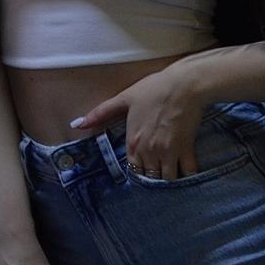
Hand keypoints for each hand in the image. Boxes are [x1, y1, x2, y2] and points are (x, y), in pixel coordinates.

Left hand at [72, 66, 205, 179]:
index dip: (138, 170)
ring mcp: (168, 153)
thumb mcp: (124, 98)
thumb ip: (100, 113)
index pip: (132, 169)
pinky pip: (187, 172)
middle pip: (149, 177)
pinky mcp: (186, 149)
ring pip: (167, 179)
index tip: (144, 168)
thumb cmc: (154, 89)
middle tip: (158, 175)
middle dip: (153, 178)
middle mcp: (148, 152)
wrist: (183, 84)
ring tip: (172, 176)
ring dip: (168, 180)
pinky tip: (187, 174)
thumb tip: (76, 124)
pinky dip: (187, 176)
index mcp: (133, 142)